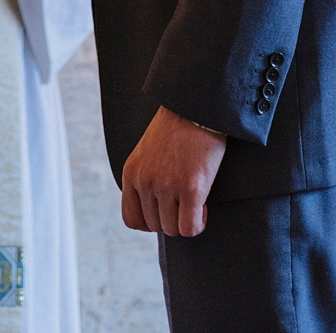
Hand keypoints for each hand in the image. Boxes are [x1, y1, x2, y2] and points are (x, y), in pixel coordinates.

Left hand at [120, 107, 225, 237]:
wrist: (196, 106)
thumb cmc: (176, 129)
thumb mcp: (148, 152)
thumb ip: (145, 178)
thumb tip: (153, 211)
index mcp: (131, 172)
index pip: (132, 219)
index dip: (150, 222)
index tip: (165, 211)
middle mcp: (145, 181)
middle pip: (155, 226)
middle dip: (171, 218)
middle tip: (184, 202)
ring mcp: (166, 185)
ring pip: (173, 229)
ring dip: (186, 220)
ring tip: (194, 201)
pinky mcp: (190, 188)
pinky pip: (190, 227)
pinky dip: (199, 223)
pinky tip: (204, 207)